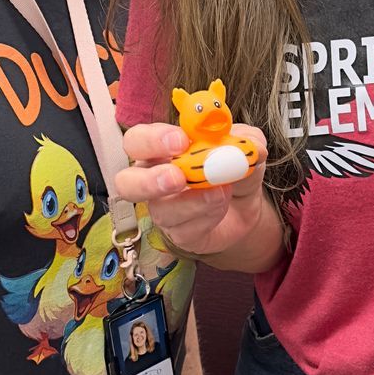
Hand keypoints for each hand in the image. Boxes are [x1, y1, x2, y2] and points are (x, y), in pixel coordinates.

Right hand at [113, 120, 275, 264]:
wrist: (246, 206)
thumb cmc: (232, 168)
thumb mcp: (246, 147)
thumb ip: (247, 141)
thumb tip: (245, 146)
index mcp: (160, 149)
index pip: (138, 141)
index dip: (153, 140)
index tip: (181, 140)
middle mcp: (152, 179)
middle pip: (126, 181)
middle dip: (149, 180)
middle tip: (177, 177)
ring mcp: (163, 210)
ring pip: (160, 210)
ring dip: (192, 201)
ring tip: (220, 191)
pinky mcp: (178, 234)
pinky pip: (184, 230)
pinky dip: (208, 215)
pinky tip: (222, 205)